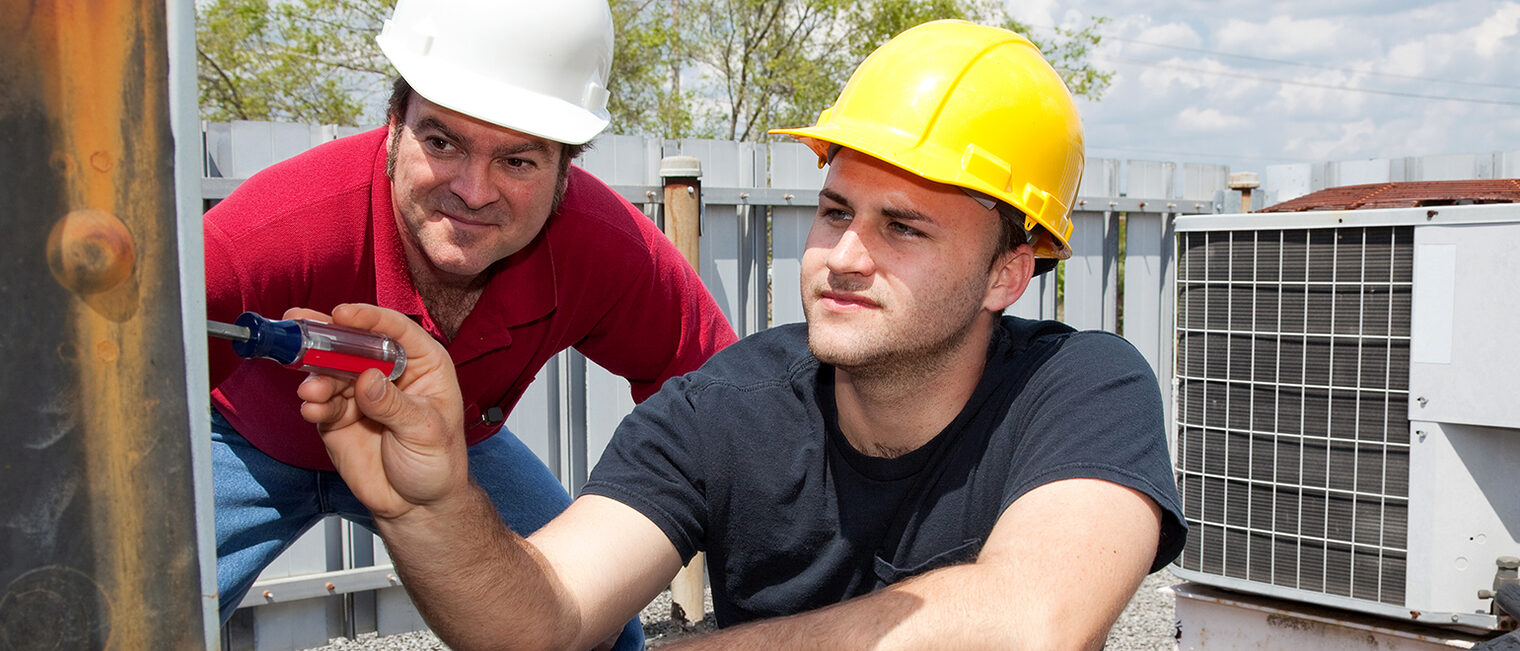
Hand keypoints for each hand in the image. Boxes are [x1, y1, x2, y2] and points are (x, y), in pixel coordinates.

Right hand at [292, 304, 467, 520]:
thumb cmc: (438, 463)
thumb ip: (394, 405)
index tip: (343, 314)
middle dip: (326, 335)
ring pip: (331, 371)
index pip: (396, 330)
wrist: (417, 506)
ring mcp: (360, 393)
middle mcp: (389, 373)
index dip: (369, 318)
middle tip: (300, 327)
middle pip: (355, 344)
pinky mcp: (339, 417)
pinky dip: (313, 403)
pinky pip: (321, 403)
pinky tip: (313, 408)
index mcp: (423, 364)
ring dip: (316, 376)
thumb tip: (367, 379)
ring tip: (313, 391)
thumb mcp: (426, 431)